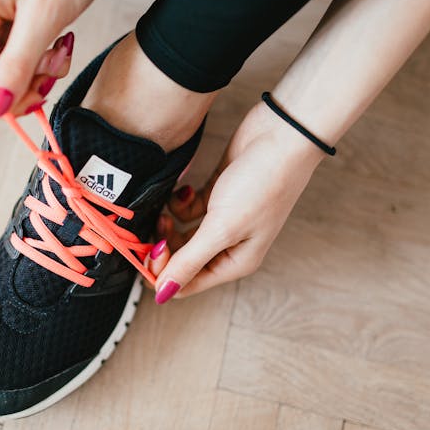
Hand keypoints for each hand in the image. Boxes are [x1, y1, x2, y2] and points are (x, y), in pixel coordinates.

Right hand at [0, 0, 122, 116]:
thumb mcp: (45, 17)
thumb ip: (18, 65)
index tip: (37, 95)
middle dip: (23, 85)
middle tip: (55, 67)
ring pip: (4, 73)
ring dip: (36, 73)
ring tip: (61, 49)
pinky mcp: (9, 19)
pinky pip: (18, 58)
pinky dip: (41, 60)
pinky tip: (59, 42)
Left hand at [148, 102, 325, 301]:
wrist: (281, 135)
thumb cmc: (263, 184)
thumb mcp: (222, 229)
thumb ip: (190, 261)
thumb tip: (163, 293)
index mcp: (235, 262)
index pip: (187, 283)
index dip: (162, 273)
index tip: (148, 251)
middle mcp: (229, 245)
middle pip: (182, 260)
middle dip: (163, 248)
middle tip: (157, 227)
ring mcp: (223, 220)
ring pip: (182, 235)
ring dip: (168, 226)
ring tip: (167, 210)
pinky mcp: (217, 195)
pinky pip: (188, 210)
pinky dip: (179, 203)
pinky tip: (185, 190)